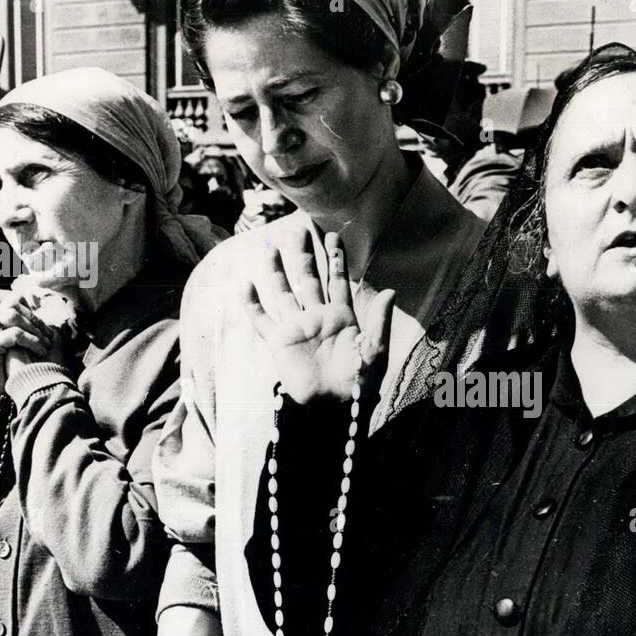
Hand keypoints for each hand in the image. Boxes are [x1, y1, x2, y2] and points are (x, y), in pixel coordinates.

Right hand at [0, 289, 54, 393]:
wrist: (14, 395)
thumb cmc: (26, 370)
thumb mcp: (29, 343)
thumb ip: (29, 326)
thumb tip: (40, 312)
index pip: (10, 300)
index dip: (30, 310)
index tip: (43, 327)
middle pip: (11, 302)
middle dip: (34, 318)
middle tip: (47, 336)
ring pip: (11, 315)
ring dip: (33, 328)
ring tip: (44, 344)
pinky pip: (14, 334)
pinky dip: (32, 340)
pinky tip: (41, 350)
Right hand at [243, 230, 395, 404]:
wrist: (334, 406)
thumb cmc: (359, 382)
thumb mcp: (375, 351)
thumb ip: (379, 321)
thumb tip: (390, 291)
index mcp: (341, 316)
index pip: (338, 280)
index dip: (336, 258)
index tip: (333, 236)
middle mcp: (317, 317)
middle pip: (309, 278)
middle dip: (305, 255)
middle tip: (300, 229)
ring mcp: (296, 327)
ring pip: (284, 291)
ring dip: (276, 270)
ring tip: (269, 247)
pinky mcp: (278, 342)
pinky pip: (261, 319)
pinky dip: (252, 303)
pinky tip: (245, 285)